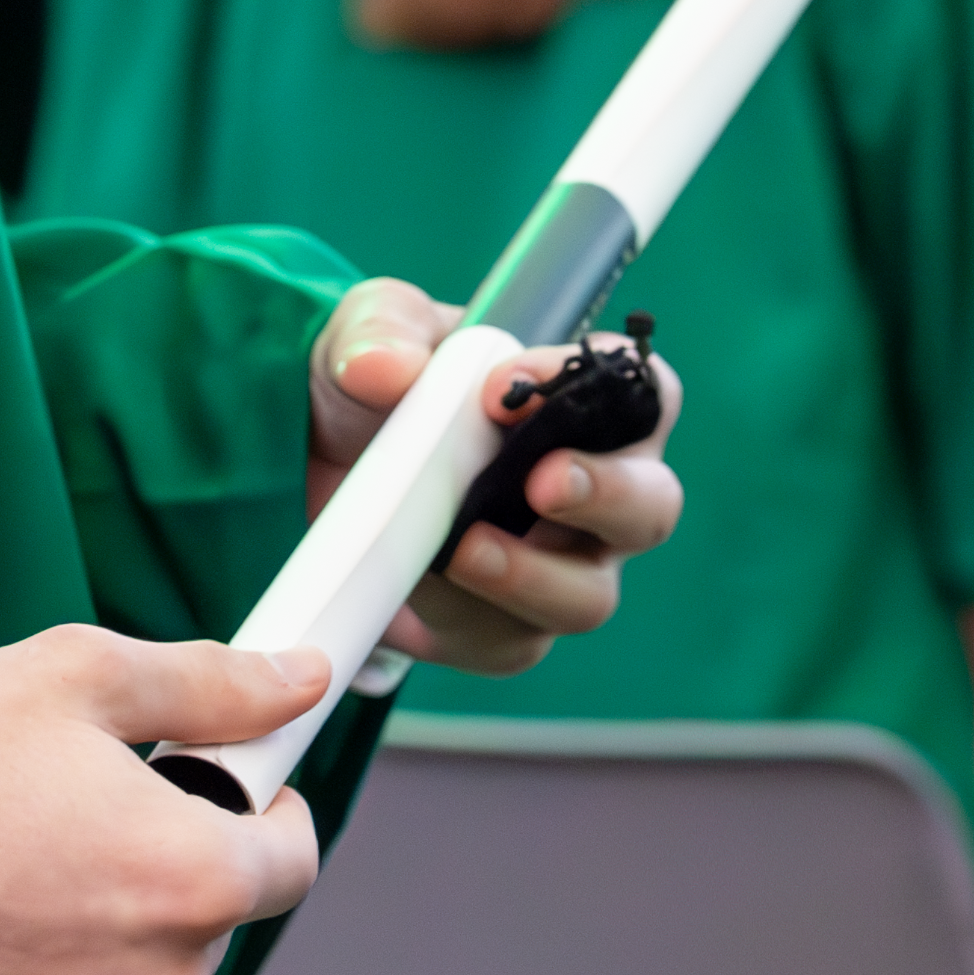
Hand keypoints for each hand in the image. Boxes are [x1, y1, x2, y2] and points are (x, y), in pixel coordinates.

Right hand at [0, 627, 328, 974]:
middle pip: (207, 923)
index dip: (265, 809)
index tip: (223, 786)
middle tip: (73, 815)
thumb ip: (211, 685)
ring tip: (13, 872)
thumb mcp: (78, 677)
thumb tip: (297, 681)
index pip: (294, 861)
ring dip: (104, 935)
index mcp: (193, 882)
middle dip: (164, 868)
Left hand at [306, 276, 687, 675]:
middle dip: (605, 496)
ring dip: (532, 577)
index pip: (642, 391)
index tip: (506, 390)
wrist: (322, 471)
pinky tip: (417, 589)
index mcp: (587, 406)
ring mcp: (560, 571)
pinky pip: (509, 643)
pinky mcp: (505, 630)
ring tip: (465, 551)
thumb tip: (385, 368)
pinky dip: (461, 618)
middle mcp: (597, 496)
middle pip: (651, 508)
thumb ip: (382, 332)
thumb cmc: (382, 388)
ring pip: (589, 596)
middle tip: (543, 484)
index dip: (595, 388)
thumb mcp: (371, 331)